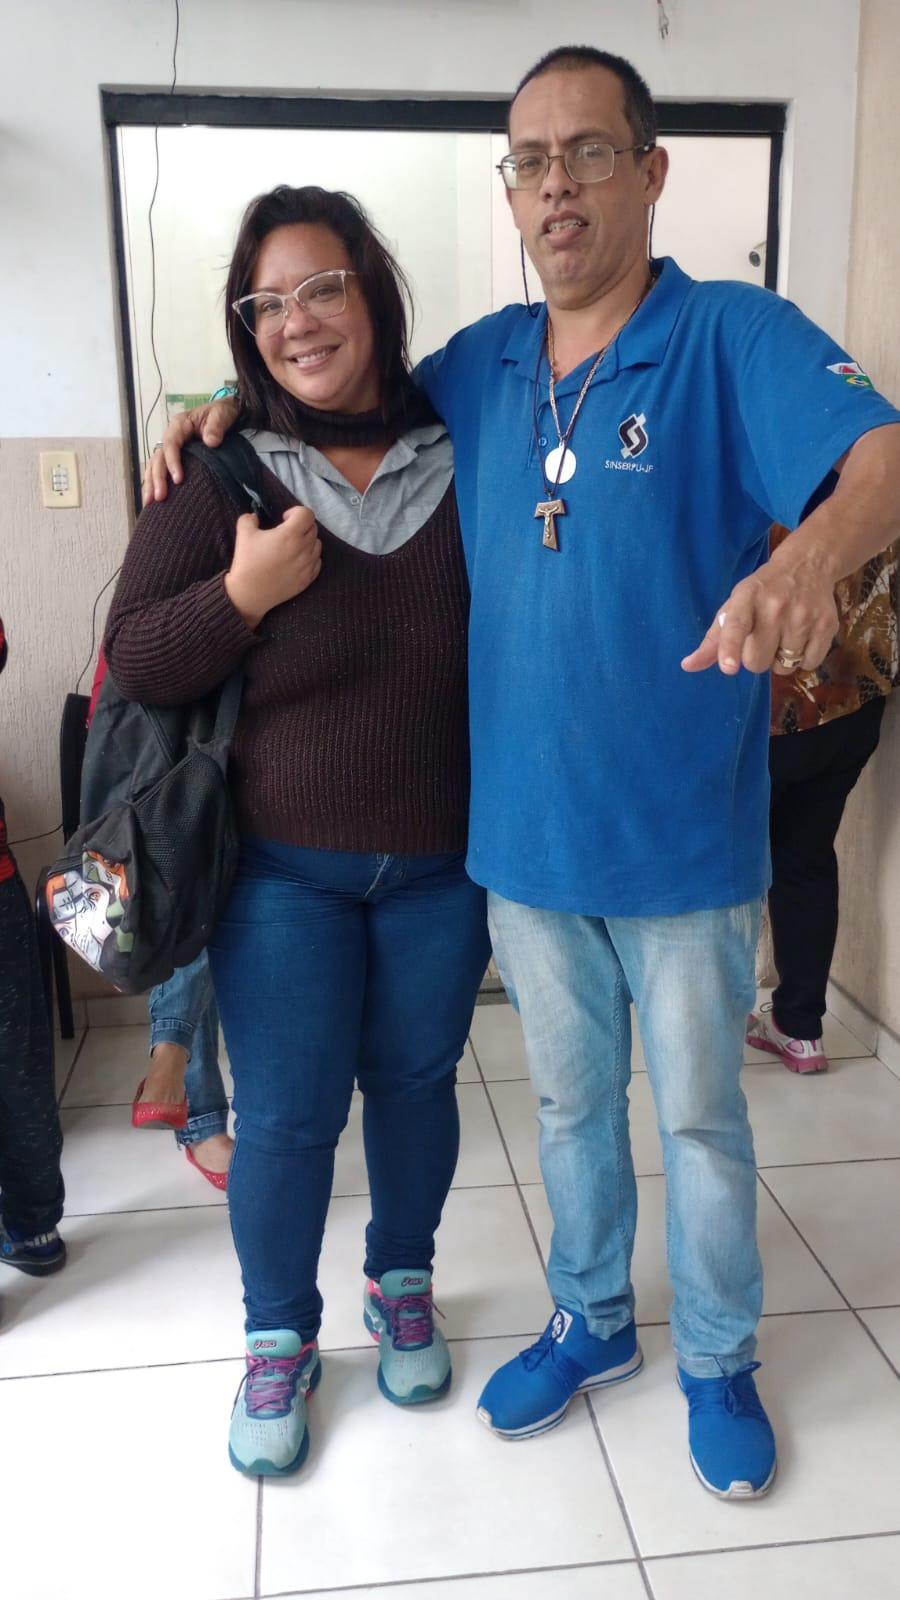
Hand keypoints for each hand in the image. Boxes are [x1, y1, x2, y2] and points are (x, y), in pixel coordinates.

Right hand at [141, 398, 240, 504]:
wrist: (225, 414)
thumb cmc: (222, 413)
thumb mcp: (222, 414)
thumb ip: (216, 426)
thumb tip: (211, 441)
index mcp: (180, 424)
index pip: (171, 444)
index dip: (172, 461)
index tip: (178, 479)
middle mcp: (171, 436)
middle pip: (159, 457)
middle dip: (158, 477)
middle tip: (160, 497)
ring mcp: (171, 447)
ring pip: (155, 465)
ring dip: (151, 483)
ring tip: (149, 503)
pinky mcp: (174, 457)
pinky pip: (160, 470)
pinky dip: (154, 483)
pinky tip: (152, 500)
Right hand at [225, 506, 321, 628]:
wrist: (249, 594)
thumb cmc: (247, 562)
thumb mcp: (243, 534)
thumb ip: (249, 518)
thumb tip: (255, 516)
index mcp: (290, 535)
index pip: (307, 514)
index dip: (295, 512)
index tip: (284, 519)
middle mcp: (304, 549)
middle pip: (313, 528)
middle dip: (301, 526)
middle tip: (286, 532)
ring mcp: (308, 565)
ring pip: (317, 545)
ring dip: (307, 541)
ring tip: (292, 546)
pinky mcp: (308, 579)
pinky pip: (317, 562)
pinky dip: (310, 557)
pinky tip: (296, 560)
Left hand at [681, 553, 838, 675]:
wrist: (808, 565)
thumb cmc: (762, 592)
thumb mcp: (734, 606)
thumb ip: (712, 640)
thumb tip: (687, 666)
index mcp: (746, 597)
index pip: (737, 626)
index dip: (731, 648)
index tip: (729, 667)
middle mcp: (776, 606)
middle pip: (757, 662)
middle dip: (756, 658)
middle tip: (762, 637)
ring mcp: (804, 615)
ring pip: (784, 667)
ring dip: (780, 659)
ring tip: (783, 634)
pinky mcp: (827, 625)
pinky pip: (809, 665)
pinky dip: (803, 659)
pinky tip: (801, 637)